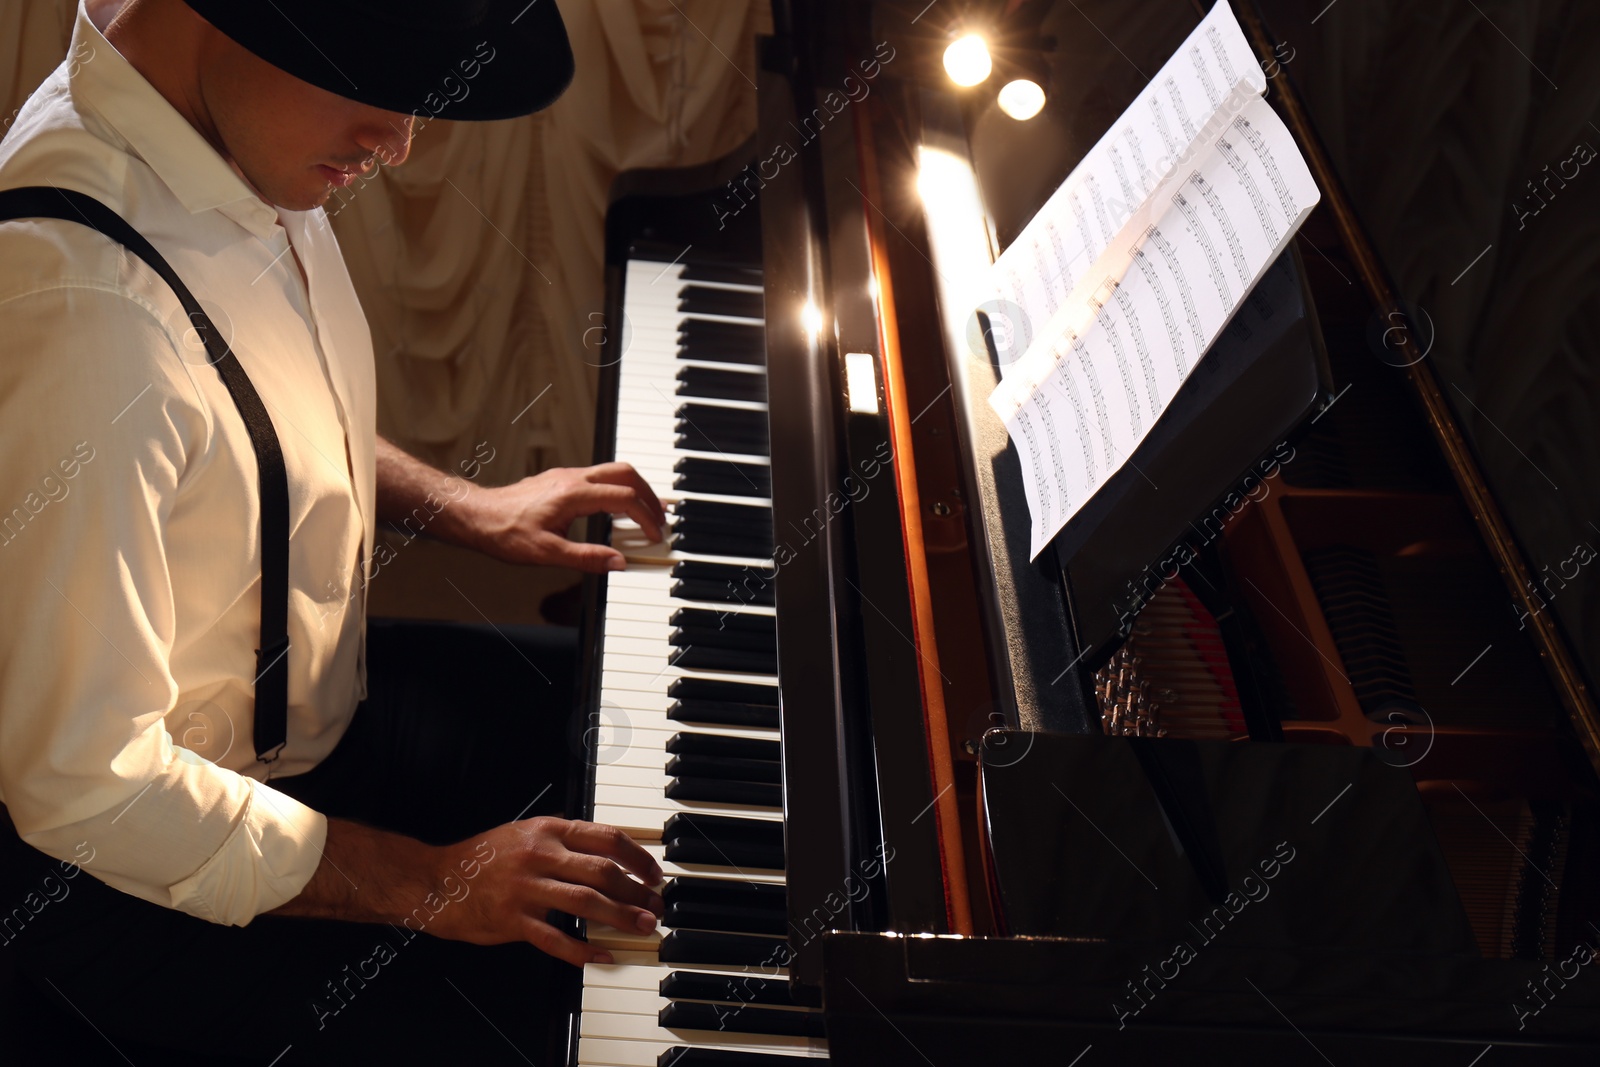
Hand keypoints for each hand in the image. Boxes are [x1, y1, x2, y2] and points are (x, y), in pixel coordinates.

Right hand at [427, 817, 664, 965]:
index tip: (654, 873)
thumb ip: (563, 838)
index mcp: (547, 830)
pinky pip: (556, 938)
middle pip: (603, 871)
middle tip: (656, 905)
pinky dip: (583, 949)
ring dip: (621, 916)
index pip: (606, 837)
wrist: (436, 880)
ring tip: (643, 926)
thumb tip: (608, 850)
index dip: (638, 856)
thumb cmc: (483, 858)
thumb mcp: (525, 832)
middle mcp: (540, 855)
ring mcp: (526, 889)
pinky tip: (603, 955)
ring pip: (586, 902)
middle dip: (637, 890)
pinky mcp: (513, 921)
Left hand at [466, 462, 665, 571]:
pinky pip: (599, 477)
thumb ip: (586, 557)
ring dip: (634, 488)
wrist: (477, 516)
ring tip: (647, 509)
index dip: (645, 518)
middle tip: (662, 515)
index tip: (655, 535)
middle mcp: (573, 479)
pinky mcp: (560, 481)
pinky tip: (616, 508)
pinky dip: (617, 490)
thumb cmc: (504, 533)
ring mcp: (566, 477)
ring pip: (613, 471)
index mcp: (574, 494)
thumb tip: (618, 562)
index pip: (624, 499)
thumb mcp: (547, 553)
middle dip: (649, 494)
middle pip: (625, 473)